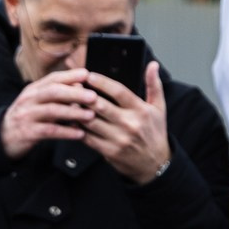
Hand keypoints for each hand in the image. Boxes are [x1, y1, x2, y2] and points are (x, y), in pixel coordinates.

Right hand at [0, 70, 98, 158]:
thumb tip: (81, 83)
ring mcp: (27, 115)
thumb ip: (58, 93)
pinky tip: (80, 134)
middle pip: (53, 92)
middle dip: (75, 93)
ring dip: (73, 113)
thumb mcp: (39, 101)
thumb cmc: (29, 116)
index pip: (53, 78)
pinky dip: (66, 132)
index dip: (70, 75)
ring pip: (51, 110)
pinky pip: (49, 131)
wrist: (3, 136)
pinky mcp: (27, 132)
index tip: (87, 74)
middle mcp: (29, 99)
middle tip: (94, 96)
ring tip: (90, 115)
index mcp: (34, 89)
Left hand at [79, 63, 172, 184]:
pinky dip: (77, 128)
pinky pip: (88, 138)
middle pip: (101, 106)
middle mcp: (130, 124)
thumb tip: (152, 64)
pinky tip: (72, 120)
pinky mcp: (109, 151)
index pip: (119, 92)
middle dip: (84, 95)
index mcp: (141, 111)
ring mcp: (119, 139)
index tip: (89, 75)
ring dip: (77, 111)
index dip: (102, 82)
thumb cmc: (154, 132)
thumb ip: (154, 85)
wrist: (154, 163)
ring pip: (91, 122)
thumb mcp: (159, 108)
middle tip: (72, 85)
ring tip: (68, 101)